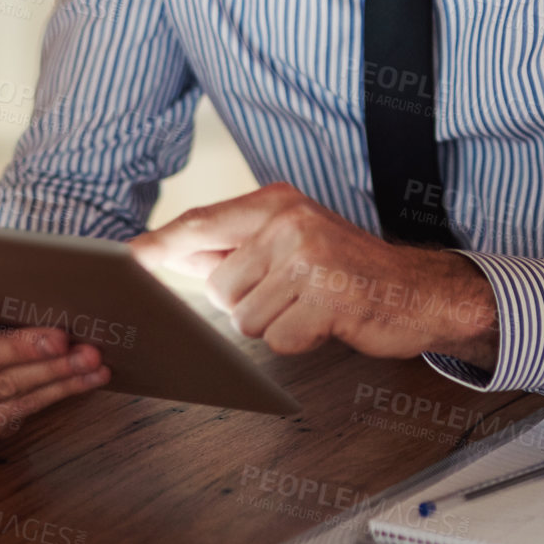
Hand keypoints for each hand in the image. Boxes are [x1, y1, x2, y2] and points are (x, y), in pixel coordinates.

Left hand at [129, 183, 498, 368]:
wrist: (416, 289)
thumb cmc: (345, 268)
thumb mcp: (291, 239)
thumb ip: (235, 245)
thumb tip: (169, 252)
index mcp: (276, 203)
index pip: (202, 223)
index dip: (161, 244)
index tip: (127, 258)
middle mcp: (290, 223)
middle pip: (217, 286)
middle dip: (244, 302)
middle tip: (288, 293)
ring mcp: (309, 260)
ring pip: (244, 317)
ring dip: (273, 323)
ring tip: (307, 305)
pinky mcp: (327, 300)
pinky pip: (278, 340)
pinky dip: (298, 341)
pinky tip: (325, 321)